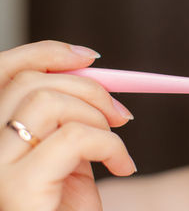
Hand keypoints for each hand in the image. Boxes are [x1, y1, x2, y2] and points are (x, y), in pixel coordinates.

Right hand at [0, 41, 136, 210]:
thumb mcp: (68, 160)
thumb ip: (68, 121)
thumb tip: (92, 75)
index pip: (0, 72)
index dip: (45, 53)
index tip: (91, 58)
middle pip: (27, 82)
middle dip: (89, 88)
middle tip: (122, 116)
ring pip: (48, 101)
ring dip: (99, 118)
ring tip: (117, 149)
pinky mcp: (17, 188)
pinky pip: (74, 137)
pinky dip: (111, 145)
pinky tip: (123, 167)